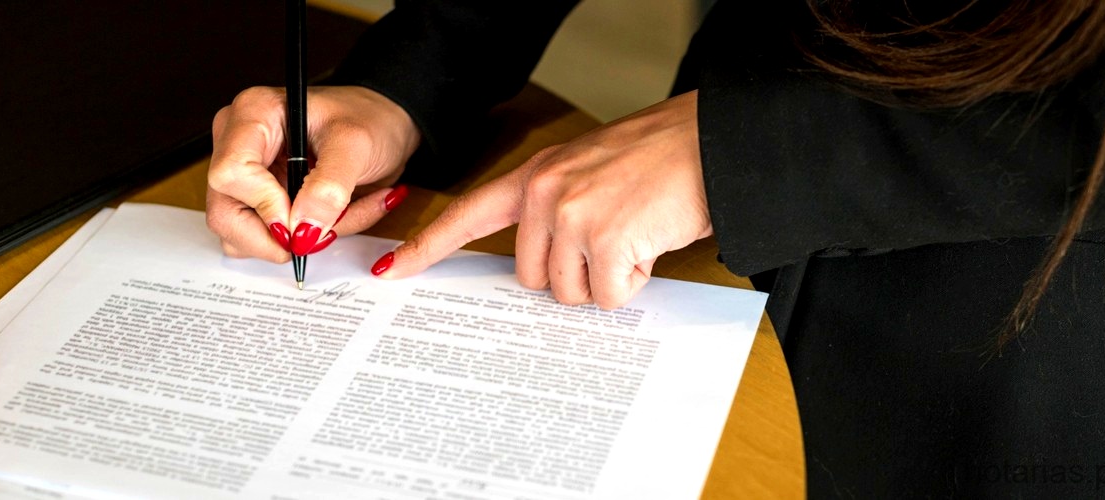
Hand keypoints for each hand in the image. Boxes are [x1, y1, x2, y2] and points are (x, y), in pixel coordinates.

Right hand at [206, 86, 419, 261]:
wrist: (385, 128)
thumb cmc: (369, 120)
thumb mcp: (357, 146)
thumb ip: (329, 188)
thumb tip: (303, 230)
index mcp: (253, 114)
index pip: (230, 174)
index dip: (265, 206)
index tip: (303, 219)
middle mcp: (236, 143)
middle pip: (224, 212)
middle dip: (273, 237)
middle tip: (317, 236)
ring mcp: (243, 174)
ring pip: (239, 235)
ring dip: (294, 241)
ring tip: (337, 217)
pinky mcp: (257, 199)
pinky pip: (263, 239)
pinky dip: (302, 241)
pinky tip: (332, 219)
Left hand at [373, 91, 711, 308]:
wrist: (712, 141)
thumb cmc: (660, 157)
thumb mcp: (590, 168)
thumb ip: (555, 206)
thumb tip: (544, 267)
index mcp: (537, 175)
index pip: (468, 214)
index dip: (429, 247)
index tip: (392, 270)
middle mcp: (545, 193)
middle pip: (534, 279)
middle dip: (575, 274)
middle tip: (614, 237)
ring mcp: (573, 216)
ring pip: (571, 294)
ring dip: (608, 278)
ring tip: (636, 233)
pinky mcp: (607, 240)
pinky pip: (607, 297)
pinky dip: (634, 282)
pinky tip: (650, 243)